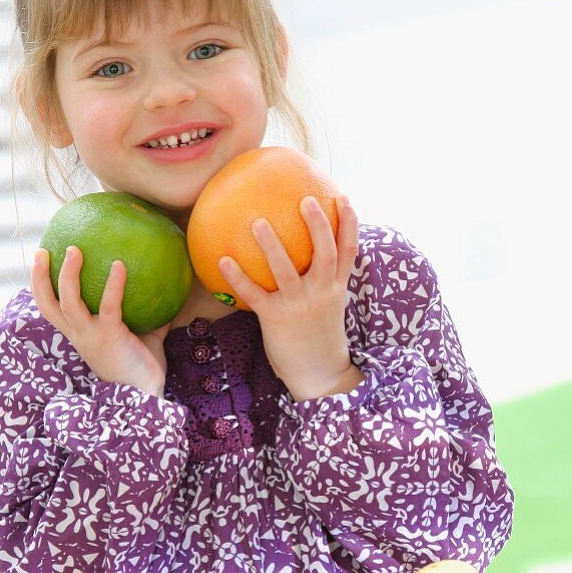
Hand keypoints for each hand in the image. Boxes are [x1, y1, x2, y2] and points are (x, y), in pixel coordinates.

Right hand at [31, 247, 168, 397]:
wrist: (145, 393)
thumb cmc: (142, 366)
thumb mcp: (144, 335)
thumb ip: (149, 315)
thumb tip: (163, 289)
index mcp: (79, 333)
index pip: (50, 309)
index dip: (39, 286)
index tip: (40, 262)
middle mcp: (78, 334)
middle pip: (46, 305)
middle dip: (38, 277)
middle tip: (42, 250)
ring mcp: (91, 335)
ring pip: (67, 302)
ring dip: (68, 274)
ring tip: (74, 249)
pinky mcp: (109, 336)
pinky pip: (108, 305)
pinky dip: (113, 285)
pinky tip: (119, 265)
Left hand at [219, 194, 362, 400]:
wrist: (318, 375)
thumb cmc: (318, 337)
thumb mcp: (328, 307)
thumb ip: (320, 283)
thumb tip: (303, 259)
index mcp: (335, 287)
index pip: (349, 250)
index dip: (349, 222)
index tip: (341, 197)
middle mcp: (321, 292)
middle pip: (325, 252)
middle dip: (318, 224)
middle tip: (306, 199)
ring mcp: (299, 305)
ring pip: (287, 269)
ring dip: (272, 245)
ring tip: (258, 221)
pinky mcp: (276, 318)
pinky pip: (255, 293)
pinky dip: (237, 277)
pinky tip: (222, 259)